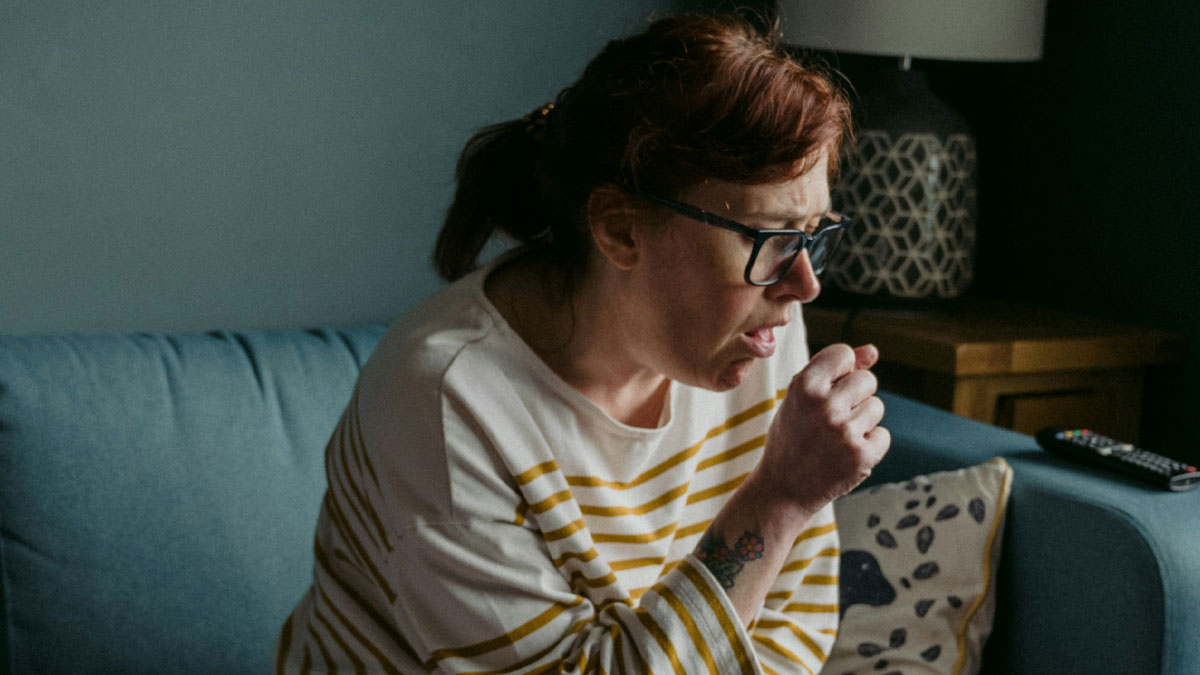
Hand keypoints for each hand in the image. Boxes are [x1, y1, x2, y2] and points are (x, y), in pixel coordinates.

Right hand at [753, 343, 890, 515]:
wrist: (782, 488)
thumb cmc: (793, 435)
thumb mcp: (801, 397)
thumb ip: (835, 370)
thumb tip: (874, 351)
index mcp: (804, 385)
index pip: (844, 353)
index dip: (840, 370)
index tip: (827, 388)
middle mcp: (824, 405)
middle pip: (867, 379)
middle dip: (855, 396)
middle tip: (830, 418)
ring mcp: (844, 432)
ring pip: (876, 407)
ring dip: (862, 421)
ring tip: (835, 437)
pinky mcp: (861, 456)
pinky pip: (883, 435)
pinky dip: (869, 445)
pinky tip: (845, 454)